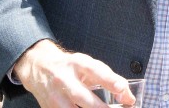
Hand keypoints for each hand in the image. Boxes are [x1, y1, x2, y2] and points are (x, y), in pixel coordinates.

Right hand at [14, 39, 134, 107]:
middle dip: (98, 106)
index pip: (94, 70)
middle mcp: (64, 78)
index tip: (121, 88)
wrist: (39, 67)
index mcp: (77, 63)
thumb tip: (129, 98)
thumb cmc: (70, 67)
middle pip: (81, 95)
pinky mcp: (48, 107)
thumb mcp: (88, 65)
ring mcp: (54, 95)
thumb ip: (110, 79)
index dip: (108, 79)